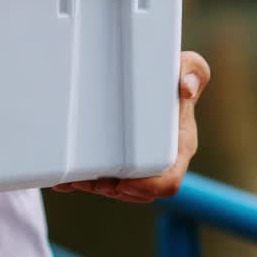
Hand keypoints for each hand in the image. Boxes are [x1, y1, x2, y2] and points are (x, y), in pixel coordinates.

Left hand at [52, 51, 209, 202]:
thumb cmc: (172, 72)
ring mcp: (139, 163)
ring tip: (72, 178)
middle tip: (88, 180)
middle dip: (111, 189)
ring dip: (93, 187)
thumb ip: (193, 70)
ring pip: (117, 189)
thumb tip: (186, 87)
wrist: (154, 74)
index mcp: (179, 145)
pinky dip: (81, 181)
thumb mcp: (187, 65)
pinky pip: (101, 179)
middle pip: (137, 191)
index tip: (124, 183)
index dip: (148, 187)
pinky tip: (62, 179)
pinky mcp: (121, 160)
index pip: (170, 181)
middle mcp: (160, 159)